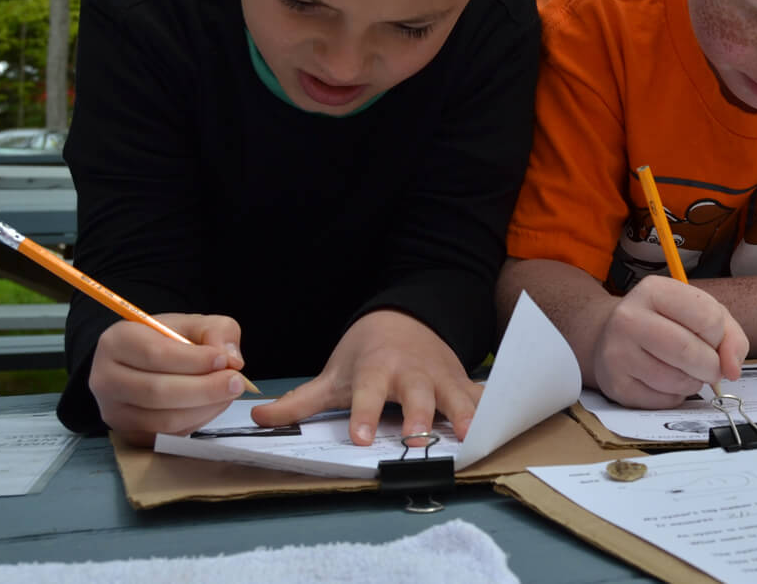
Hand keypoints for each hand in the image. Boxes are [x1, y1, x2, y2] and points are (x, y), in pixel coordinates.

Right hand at [89, 314, 246, 446]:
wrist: (143, 363)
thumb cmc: (168, 341)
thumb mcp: (194, 323)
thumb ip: (216, 331)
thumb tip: (231, 359)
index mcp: (117, 342)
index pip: (154, 354)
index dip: (193, 360)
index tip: (223, 360)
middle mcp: (106, 379)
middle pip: (156, 392)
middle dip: (205, 389)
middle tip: (236, 382)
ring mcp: (114, 411)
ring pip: (164, 419)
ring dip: (205, 408)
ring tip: (228, 392)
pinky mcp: (129, 434)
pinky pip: (168, 436)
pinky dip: (197, 422)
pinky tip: (212, 405)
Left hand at [248, 309, 480, 446]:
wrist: (405, 318)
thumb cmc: (366, 353)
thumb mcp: (333, 374)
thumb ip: (300, 401)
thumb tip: (257, 419)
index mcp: (376, 371)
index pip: (367, 394)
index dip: (365, 415)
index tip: (362, 438)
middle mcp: (410, 374)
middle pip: (416, 395)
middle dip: (419, 417)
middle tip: (417, 438)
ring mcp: (439, 376)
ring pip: (454, 395)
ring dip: (463, 413)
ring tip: (470, 433)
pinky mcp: (460, 380)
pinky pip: (478, 395)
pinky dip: (489, 407)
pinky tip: (499, 424)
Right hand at [591, 276, 747, 407]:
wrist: (612, 335)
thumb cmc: (665, 322)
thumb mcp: (700, 312)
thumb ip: (729, 336)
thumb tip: (732, 369)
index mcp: (653, 291)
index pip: (707, 318)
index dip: (718, 336)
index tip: (711, 338)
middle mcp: (629, 318)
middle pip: (689, 352)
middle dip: (711, 366)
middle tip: (710, 367)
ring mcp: (618, 353)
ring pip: (677, 381)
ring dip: (694, 382)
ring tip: (686, 371)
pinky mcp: (616, 385)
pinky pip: (663, 401)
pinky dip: (676, 396)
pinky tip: (667, 382)